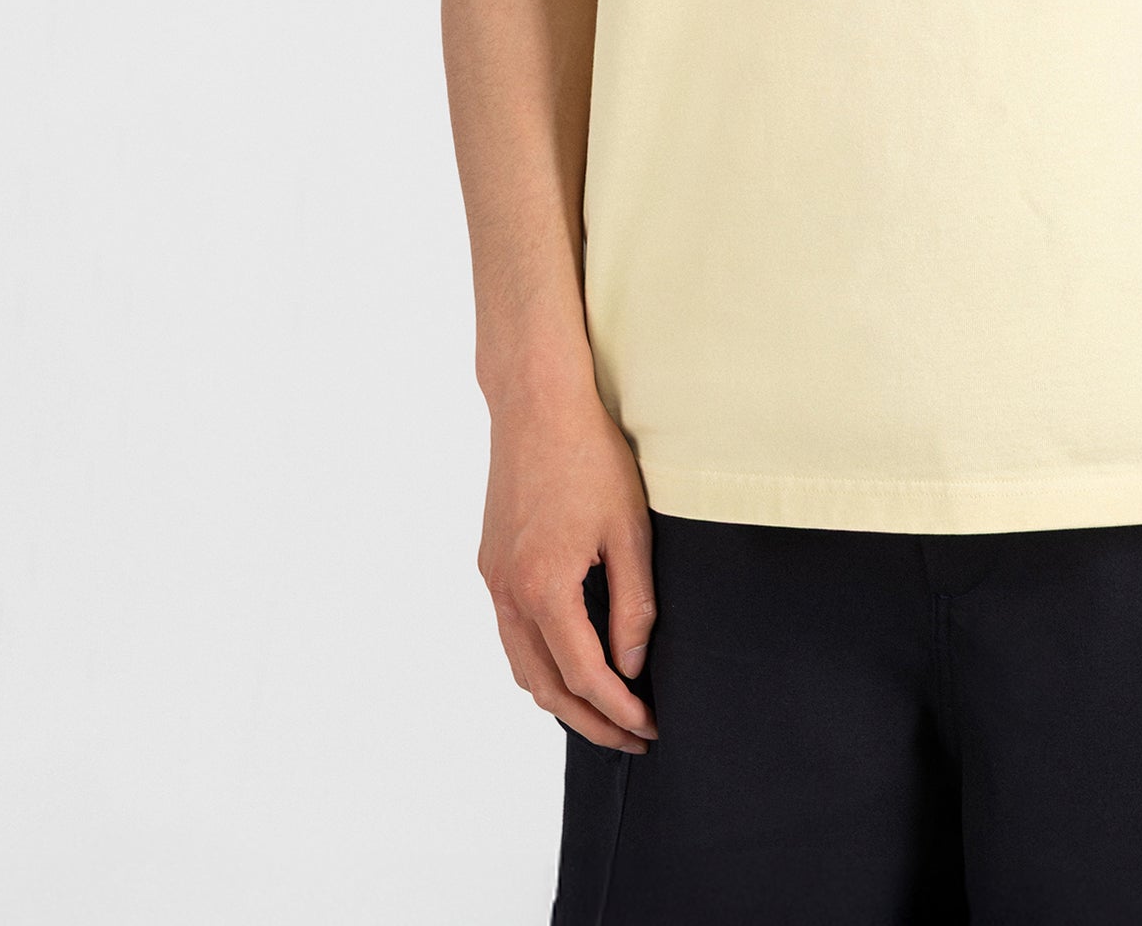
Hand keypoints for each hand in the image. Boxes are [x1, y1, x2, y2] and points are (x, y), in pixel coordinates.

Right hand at [479, 373, 658, 752]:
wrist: (537, 403)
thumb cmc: (590, 456)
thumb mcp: (629, 531)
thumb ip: (633, 605)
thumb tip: (632, 665)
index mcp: (544, 588)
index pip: (585, 676)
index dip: (620, 710)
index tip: (651, 726)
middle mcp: (508, 593)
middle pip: (545, 687)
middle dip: (590, 722)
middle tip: (632, 738)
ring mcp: (492, 579)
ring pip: (521, 666)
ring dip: (561, 698)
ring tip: (605, 711)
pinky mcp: (490, 563)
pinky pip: (510, 634)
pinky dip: (540, 662)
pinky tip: (570, 660)